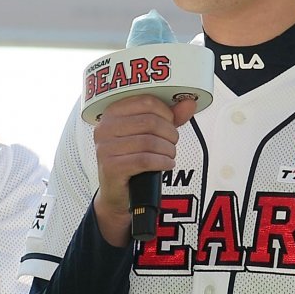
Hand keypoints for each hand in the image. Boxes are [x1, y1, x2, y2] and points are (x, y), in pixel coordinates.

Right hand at [93, 94, 195, 245]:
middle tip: (173, 143)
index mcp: (112, 112)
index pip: (146, 101)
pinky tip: (167, 164)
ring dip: (168, 150)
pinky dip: (162, 162)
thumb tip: (190, 102)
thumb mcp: (151, 134)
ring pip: (149, 141)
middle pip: (150, 121)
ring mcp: (105, 148)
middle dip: (169, 133)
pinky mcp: (111, 167)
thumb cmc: (134, 158)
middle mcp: (104, 127)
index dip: (166, 112)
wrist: (119, 193)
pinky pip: (145, 160)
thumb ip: (170, 117)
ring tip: (170, 155)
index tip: (171, 123)